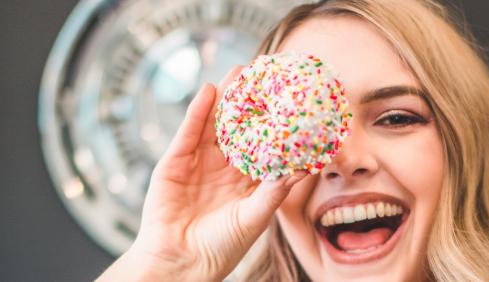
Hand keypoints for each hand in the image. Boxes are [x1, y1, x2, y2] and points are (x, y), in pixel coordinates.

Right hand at [97, 66, 306, 280]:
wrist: (180, 263)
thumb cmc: (221, 248)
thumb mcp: (254, 217)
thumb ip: (275, 191)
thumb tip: (304, 168)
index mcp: (246, 180)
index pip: (263, 144)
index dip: (274, 123)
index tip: (289, 101)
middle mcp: (224, 167)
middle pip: (239, 127)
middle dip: (250, 102)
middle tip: (265, 74)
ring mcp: (198, 162)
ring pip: (214, 124)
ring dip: (226, 98)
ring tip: (239, 72)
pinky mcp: (175, 162)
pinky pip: (188, 132)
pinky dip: (197, 112)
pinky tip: (209, 91)